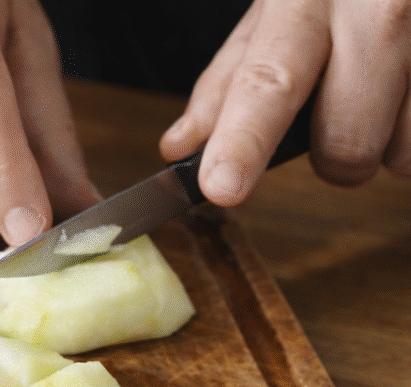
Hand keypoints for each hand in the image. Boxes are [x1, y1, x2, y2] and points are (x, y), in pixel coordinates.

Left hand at [160, 0, 410, 205]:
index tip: (222, 186)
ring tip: (385, 86)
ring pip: (402, 154)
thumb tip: (181, 148)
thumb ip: (229, 80)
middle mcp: (380, 8)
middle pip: (346, 145)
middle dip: (334, 154)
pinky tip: (409, 86)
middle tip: (336, 114)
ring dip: (388, 141)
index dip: (244, 140)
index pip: (270, 80)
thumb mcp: (280, 7)